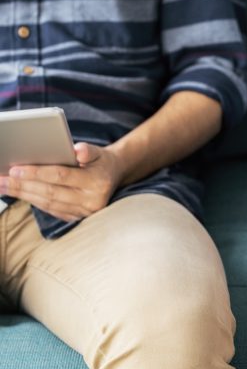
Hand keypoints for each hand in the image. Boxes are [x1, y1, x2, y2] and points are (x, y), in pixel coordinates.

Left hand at [0, 143, 123, 221]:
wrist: (115, 176)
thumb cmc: (101, 162)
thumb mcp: (98, 151)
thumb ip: (87, 150)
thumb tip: (77, 150)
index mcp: (97, 182)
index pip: (62, 176)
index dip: (37, 173)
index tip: (14, 170)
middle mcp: (92, 201)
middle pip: (51, 193)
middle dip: (23, 186)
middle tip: (1, 179)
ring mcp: (85, 213)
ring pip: (49, 204)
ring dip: (24, 195)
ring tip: (3, 186)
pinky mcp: (78, 218)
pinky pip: (52, 211)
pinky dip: (34, 202)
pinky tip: (20, 193)